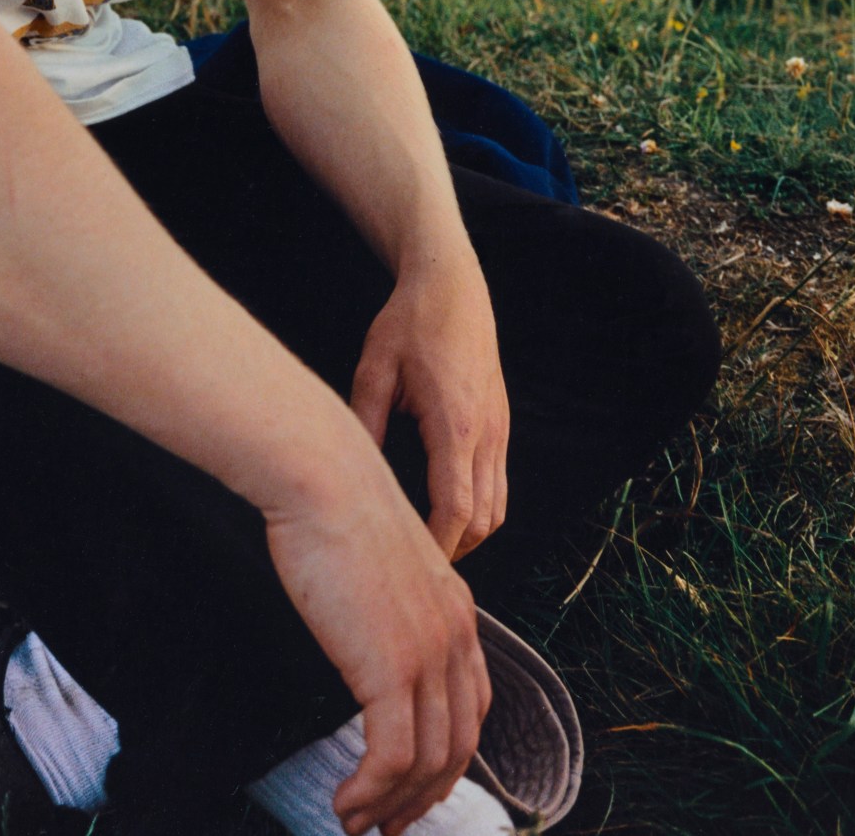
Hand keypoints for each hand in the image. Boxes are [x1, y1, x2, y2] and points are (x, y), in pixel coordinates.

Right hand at [264, 436, 491, 835]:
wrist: (322, 477)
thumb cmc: (334, 508)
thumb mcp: (381, 563)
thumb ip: (391, 606)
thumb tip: (367, 642)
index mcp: (458, 611)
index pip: (472, 707)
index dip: (448, 759)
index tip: (415, 789)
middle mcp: (455, 636)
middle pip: (458, 745)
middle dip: (423, 797)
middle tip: (387, 826)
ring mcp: (428, 653)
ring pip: (425, 761)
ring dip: (390, 805)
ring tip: (356, 823)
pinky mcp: (392, 666)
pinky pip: (390, 756)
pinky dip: (370, 791)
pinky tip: (345, 800)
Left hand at [350, 252, 509, 560]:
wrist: (451, 286)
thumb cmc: (410, 323)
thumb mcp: (374, 369)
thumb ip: (366, 423)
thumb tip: (354, 474)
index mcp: (455, 423)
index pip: (456, 508)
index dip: (437, 547)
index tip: (412, 569)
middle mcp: (486, 432)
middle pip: (484, 519)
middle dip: (453, 550)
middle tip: (413, 567)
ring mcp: (499, 428)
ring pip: (498, 506)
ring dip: (470, 532)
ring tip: (429, 546)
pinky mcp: (501, 422)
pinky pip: (500, 483)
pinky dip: (481, 508)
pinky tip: (448, 510)